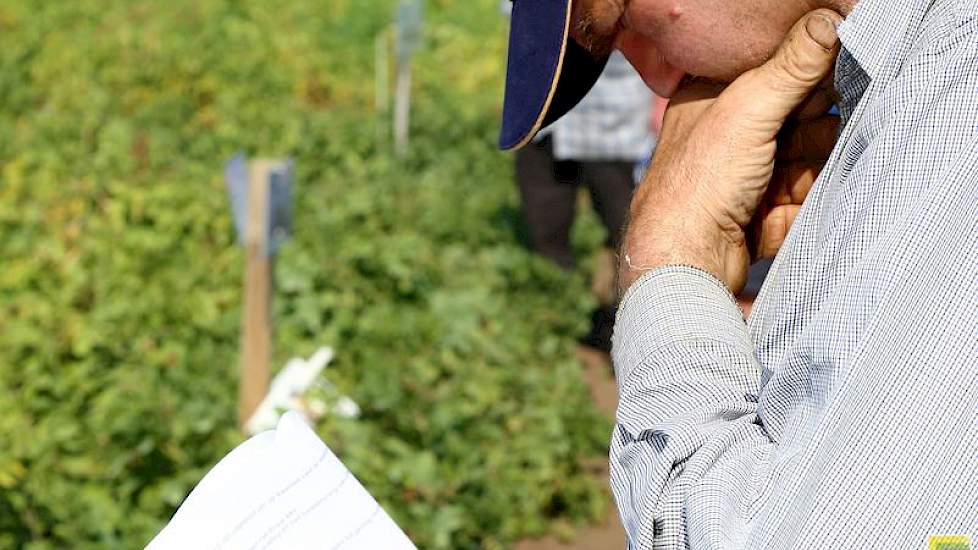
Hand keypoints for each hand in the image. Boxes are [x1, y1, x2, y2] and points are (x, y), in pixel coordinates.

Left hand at [619, 10, 842, 294]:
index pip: (773, 73)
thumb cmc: (699, 184)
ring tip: (808, 172)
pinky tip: (812, 197)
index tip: (834, 76)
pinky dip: (814, 197)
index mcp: (713, 99)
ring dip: (820, 163)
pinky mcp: (764, 212)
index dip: (807, 76)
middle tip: (823, 130)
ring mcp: (747, 175)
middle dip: (817, 125)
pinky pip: (805, 196)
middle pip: (797, 116)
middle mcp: (729, 134)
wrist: (684, 263)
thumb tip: (829, 20)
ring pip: (807, 157)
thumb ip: (792, 66)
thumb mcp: (747, 112)